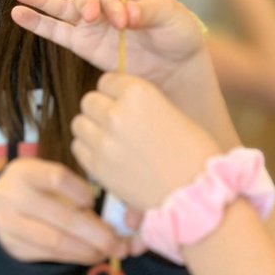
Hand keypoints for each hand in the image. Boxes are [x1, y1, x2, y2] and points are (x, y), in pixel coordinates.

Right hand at [0, 157, 129, 264]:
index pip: (57, 178)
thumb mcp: (47, 181)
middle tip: (118, 244)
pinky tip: (91, 255)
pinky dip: (74, 256)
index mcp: (24, 172)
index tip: (94, 201)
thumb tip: (112, 221)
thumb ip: (73, 194)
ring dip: (87, 249)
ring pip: (55, 241)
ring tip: (108, 252)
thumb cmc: (35, 189)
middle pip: (61, 216)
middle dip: (95, 233)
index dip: (81, 191)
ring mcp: (8, 224)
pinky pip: (48, 255)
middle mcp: (11, 197)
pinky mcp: (12, 247)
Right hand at [11, 0, 208, 90]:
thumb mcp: (173, 17)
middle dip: (88, 3)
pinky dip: (38, 24)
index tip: (126, 20)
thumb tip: (128, 13)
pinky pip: (57, 31)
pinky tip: (19, 14)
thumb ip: (150, 12)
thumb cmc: (177, 34)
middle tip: (93, 18)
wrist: (176, 67)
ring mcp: (91, 21)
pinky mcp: (83, 43)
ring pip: (63, 7)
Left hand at [70, 74, 220, 213]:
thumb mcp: (174, 113)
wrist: (196, 193)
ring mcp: (104, 141)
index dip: (116, 93)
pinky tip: (108, 157)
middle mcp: (116, 113)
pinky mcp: (97, 167)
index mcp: (139, 93)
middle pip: (89, 101)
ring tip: (111, 141)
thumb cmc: (195, 154)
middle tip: (117, 125)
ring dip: (92, 129)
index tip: (124, 105)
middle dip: (101, 110)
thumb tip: (120, 104)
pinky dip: (89, 151)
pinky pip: (78, 148)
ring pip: (79, 123)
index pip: (107, 81)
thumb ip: (142, 105)